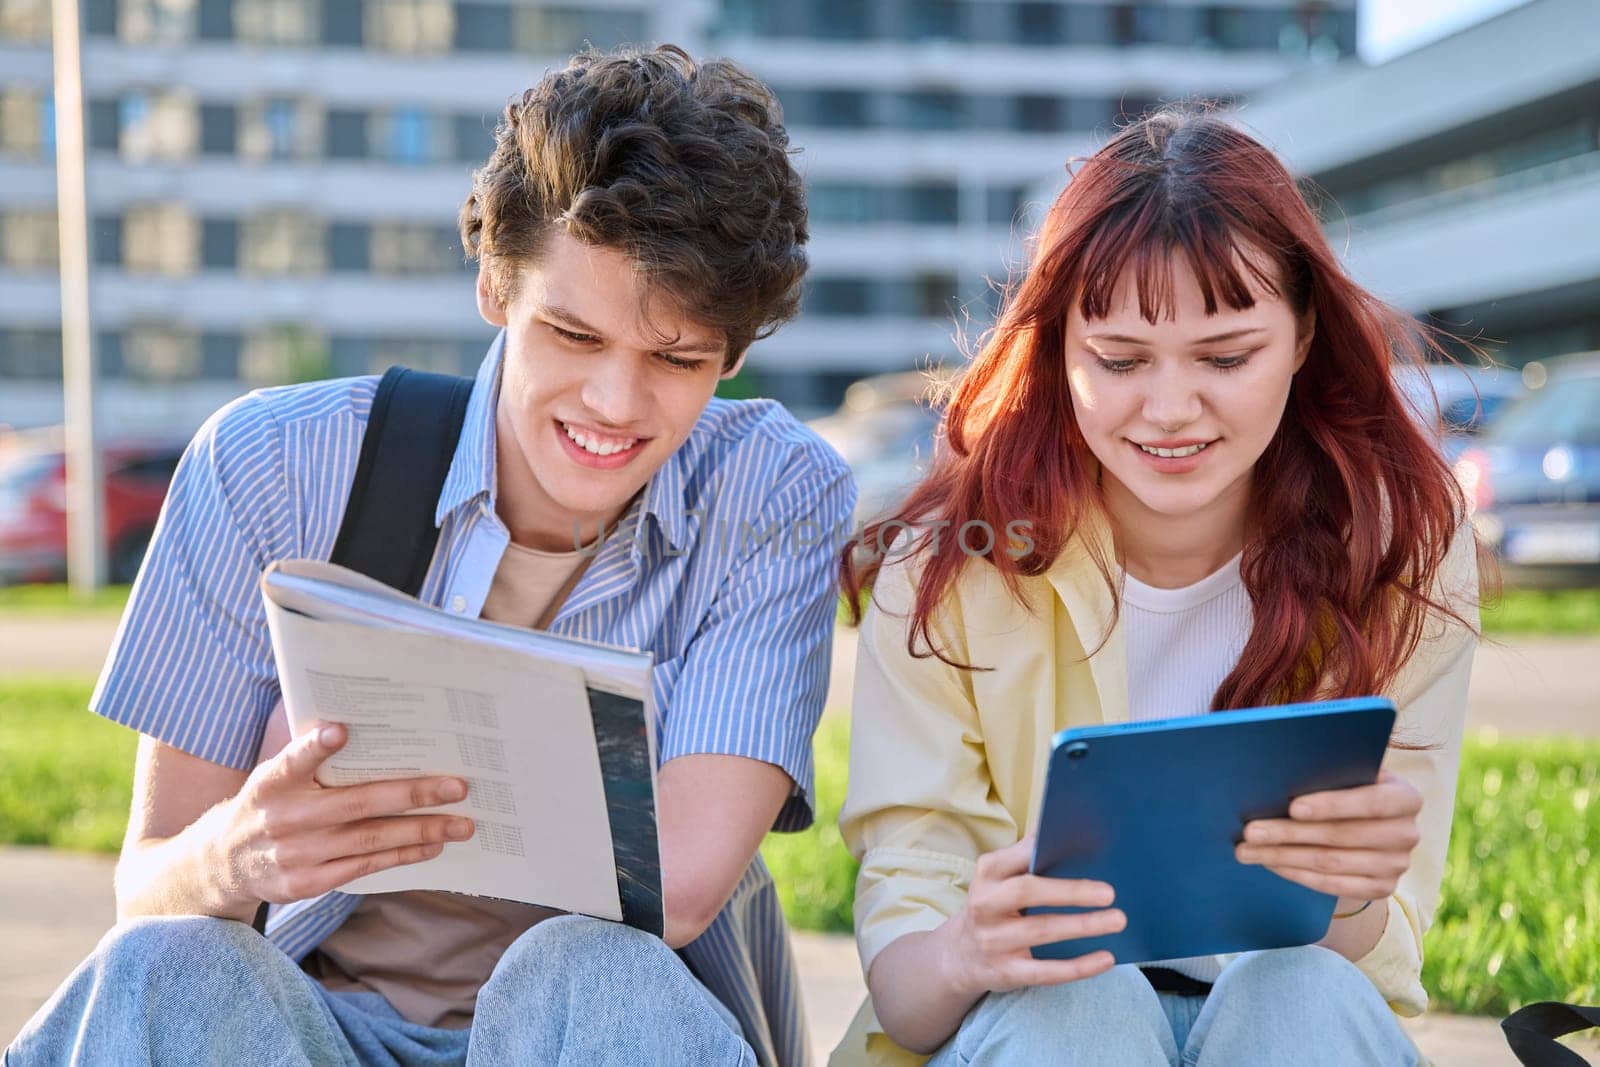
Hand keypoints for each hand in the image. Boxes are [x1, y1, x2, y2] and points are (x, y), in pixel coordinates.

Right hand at [214, 722, 475, 911]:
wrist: (223, 864)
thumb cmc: (265, 805)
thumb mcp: (273, 775)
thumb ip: (308, 757)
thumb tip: (360, 729)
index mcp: (272, 783)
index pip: (293, 761)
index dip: (315, 746)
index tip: (340, 729)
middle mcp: (284, 819)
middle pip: (357, 804)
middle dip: (412, 793)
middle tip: (458, 787)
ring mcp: (297, 855)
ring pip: (369, 839)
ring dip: (420, 831)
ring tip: (461, 824)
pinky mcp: (306, 884)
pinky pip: (363, 867)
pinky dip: (400, 855)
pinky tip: (431, 846)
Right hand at [941, 836, 1124, 997]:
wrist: (960, 956)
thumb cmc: (994, 906)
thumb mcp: (999, 878)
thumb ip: (1026, 856)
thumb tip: (1061, 828)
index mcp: (987, 874)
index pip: (1018, 858)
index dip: (1045, 850)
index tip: (1082, 843)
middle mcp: (985, 906)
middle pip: (1027, 893)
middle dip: (1070, 892)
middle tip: (1109, 892)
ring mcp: (993, 941)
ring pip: (1041, 931)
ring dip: (1083, 925)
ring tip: (1118, 919)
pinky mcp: (1006, 972)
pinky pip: (1046, 971)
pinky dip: (1079, 967)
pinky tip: (1106, 958)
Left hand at [1235, 769, 1422, 901]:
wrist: (1372, 821)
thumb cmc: (1351, 786)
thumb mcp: (1351, 772)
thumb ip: (1330, 769)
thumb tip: (1282, 768)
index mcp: (1406, 797)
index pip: (1371, 802)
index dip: (1332, 805)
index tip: (1293, 807)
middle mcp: (1408, 834)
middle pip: (1341, 836)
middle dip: (1290, 833)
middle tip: (1251, 831)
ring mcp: (1397, 865)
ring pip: (1330, 863)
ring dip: (1283, 856)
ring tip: (1247, 850)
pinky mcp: (1383, 889)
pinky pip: (1332, 885)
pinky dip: (1296, 874)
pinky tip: (1270, 864)